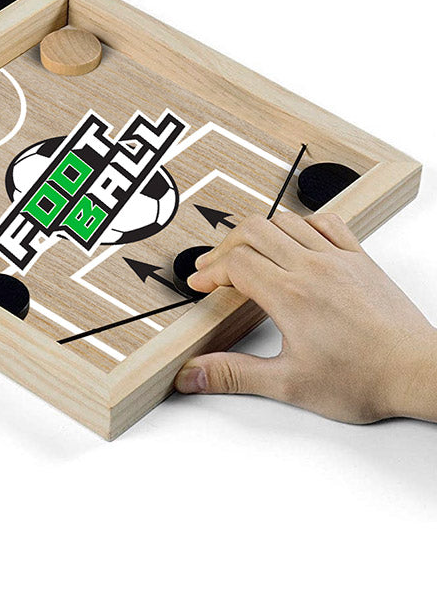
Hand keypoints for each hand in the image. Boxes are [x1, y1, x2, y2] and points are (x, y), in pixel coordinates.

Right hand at [175, 211, 436, 423]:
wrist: (419, 373)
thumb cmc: (365, 380)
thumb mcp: (289, 384)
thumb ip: (234, 375)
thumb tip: (191, 375)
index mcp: (291, 295)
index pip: (235, 263)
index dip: (210, 271)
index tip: (201, 286)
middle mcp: (312, 267)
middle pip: (253, 231)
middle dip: (225, 247)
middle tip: (215, 268)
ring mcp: (338, 258)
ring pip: (285, 220)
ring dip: (258, 233)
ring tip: (246, 253)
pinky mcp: (360, 258)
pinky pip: (326, 222)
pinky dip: (300, 224)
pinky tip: (293, 240)